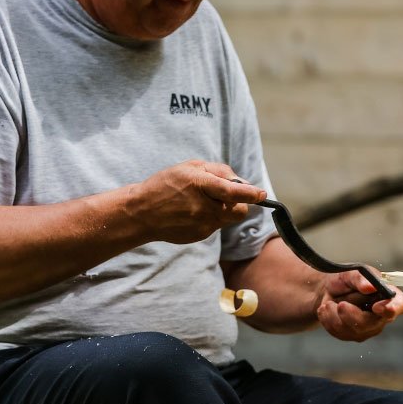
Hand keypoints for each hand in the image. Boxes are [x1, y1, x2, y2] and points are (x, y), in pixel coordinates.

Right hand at [128, 160, 265, 243]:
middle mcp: (204, 208)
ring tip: (199, 201)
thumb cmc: (166, 185)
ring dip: (222, 209)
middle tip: (227, 195)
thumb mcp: (189, 167)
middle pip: (239, 210)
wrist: (141, 213)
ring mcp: (203, 225)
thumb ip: (218, 171)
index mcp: (200, 185)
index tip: (261, 194)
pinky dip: (210, 218)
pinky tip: (191, 213)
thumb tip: (240, 181)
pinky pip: (215, 226)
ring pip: (228, 218)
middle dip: (240, 203)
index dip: (250, 194)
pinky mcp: (200, 235)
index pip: (233, 192)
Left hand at [316, 269, 402, 341]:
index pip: (400, 305)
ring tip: (329, 303)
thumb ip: (361, 278)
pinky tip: (327, 310)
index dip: (392, 308)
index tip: (377, 307)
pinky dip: (329, 320)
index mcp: (389, 296)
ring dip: (336, 315)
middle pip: (371, 323)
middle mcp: (383, 315)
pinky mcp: (354, 335)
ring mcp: (369, 328)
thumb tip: (370, 287)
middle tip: (340, 304)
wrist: (327, 290)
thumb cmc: (346, 280)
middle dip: (352, 315)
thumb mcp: (351, 272)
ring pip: (353, 330)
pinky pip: (340, 333)